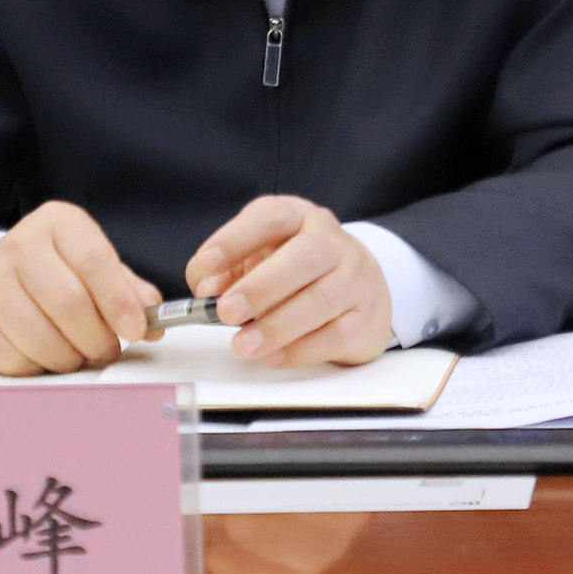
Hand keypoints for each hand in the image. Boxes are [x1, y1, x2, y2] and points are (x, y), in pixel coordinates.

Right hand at [0, 202, 159, 375]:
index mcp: (56, 223)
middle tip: (108, 349)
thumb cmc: (54, 271)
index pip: (94, 262)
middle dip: (97, 338)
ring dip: (69, 357)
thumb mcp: (92, 264)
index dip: (119, 302)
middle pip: (68, 303)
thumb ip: (127, 289)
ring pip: (40, 337)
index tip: (136, 330)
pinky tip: (43, 354)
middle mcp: (18, 245)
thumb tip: (152, 320)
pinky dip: (37, 367)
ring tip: (76, 352)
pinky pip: (13, 359)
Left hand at [185, 195, 394, 367]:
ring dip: (278, 326)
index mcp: (298, 217)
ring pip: (322, 299)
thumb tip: (206, 289)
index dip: (235, 239)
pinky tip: (274, 356)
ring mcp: (355, 278)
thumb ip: (227, 268)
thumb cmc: (298, 270)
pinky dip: (301, 349)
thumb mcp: (259, 256)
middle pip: (303, 258)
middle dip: (260, 287)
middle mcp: (331, 242)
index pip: (269, 217)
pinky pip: (336, 335)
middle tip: (226, 311)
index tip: (207, 263)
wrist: (361, 287)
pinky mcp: (366, 318)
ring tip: (244, 344)